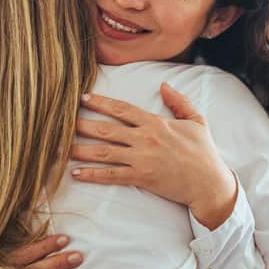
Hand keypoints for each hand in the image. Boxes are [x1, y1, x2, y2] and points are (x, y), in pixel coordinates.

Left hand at [70, 83, 235, 228]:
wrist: (209, 182)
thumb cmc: (204, 152)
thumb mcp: (197, 121)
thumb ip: (179, 102)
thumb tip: (165, 85)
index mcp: (156, 123)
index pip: (123, 109)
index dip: (102, 103)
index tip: (83, 98)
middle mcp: (145, 139)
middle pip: (106, 129)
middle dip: (82, 124)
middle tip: (60, 121)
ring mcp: (141, 159)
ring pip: (103, 152)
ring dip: (80, 149)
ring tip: (59, 148)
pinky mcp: (141, 178)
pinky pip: (111, 175)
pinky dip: (92, 174)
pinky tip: (76, 173)